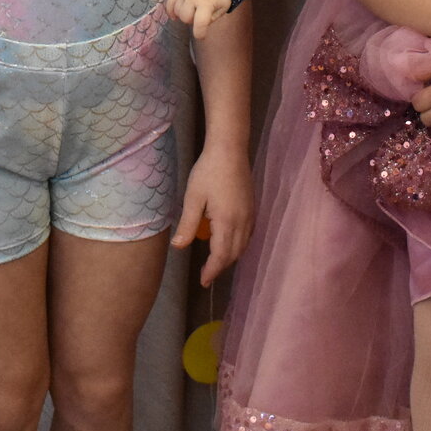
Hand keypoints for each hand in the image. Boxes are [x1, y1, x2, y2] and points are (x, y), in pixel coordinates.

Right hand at [167, 0, 231, 40]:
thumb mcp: (222, 9)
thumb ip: (209, 20)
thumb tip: (196, 26)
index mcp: (206, 2)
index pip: (200, 23)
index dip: (199, 33)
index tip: (201, 37)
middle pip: (185, 18)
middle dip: (191, 21)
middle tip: (198, 16)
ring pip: (177, 11)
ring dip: (183, 15)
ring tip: (192, 11)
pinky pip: (169, 2)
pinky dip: (171, 11)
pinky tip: (175, 16)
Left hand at [172, 147, 253, 286]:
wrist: (230, 149)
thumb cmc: (208, 171)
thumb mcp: (193, 198)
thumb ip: (187, 224)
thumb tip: (178, 247)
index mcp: (227, 222)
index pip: (221, 256)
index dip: (212, 271)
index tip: (203, 281)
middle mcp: (242, 222)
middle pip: (234, 254)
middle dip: (221, 266)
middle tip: (207, 274)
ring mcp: (250, 214)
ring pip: (243, 245)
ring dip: (230, 256)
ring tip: (216, 261)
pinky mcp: (252, 207)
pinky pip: (248, 234)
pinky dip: (239, 244)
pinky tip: (229, 240)